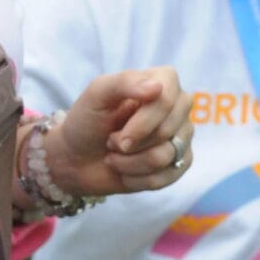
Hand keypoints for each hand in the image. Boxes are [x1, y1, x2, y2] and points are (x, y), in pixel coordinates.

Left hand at [50, 67, 192, 196]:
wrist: (77, 158)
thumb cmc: (87, 121)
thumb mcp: (96, 94)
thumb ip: (124, 82)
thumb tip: (158, 87)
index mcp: (162, 81)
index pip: (166, 99)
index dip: (142, 121)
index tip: (116, 132)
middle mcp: (178, 107)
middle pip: (166, 131)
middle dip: (129, 142)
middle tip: (111, 140)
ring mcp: (182, 136)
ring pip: (164, 157)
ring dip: (128, 162)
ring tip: (115, 154)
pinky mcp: (180, 163)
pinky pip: (165, 178)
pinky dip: (135, 178)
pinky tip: (125, 170)